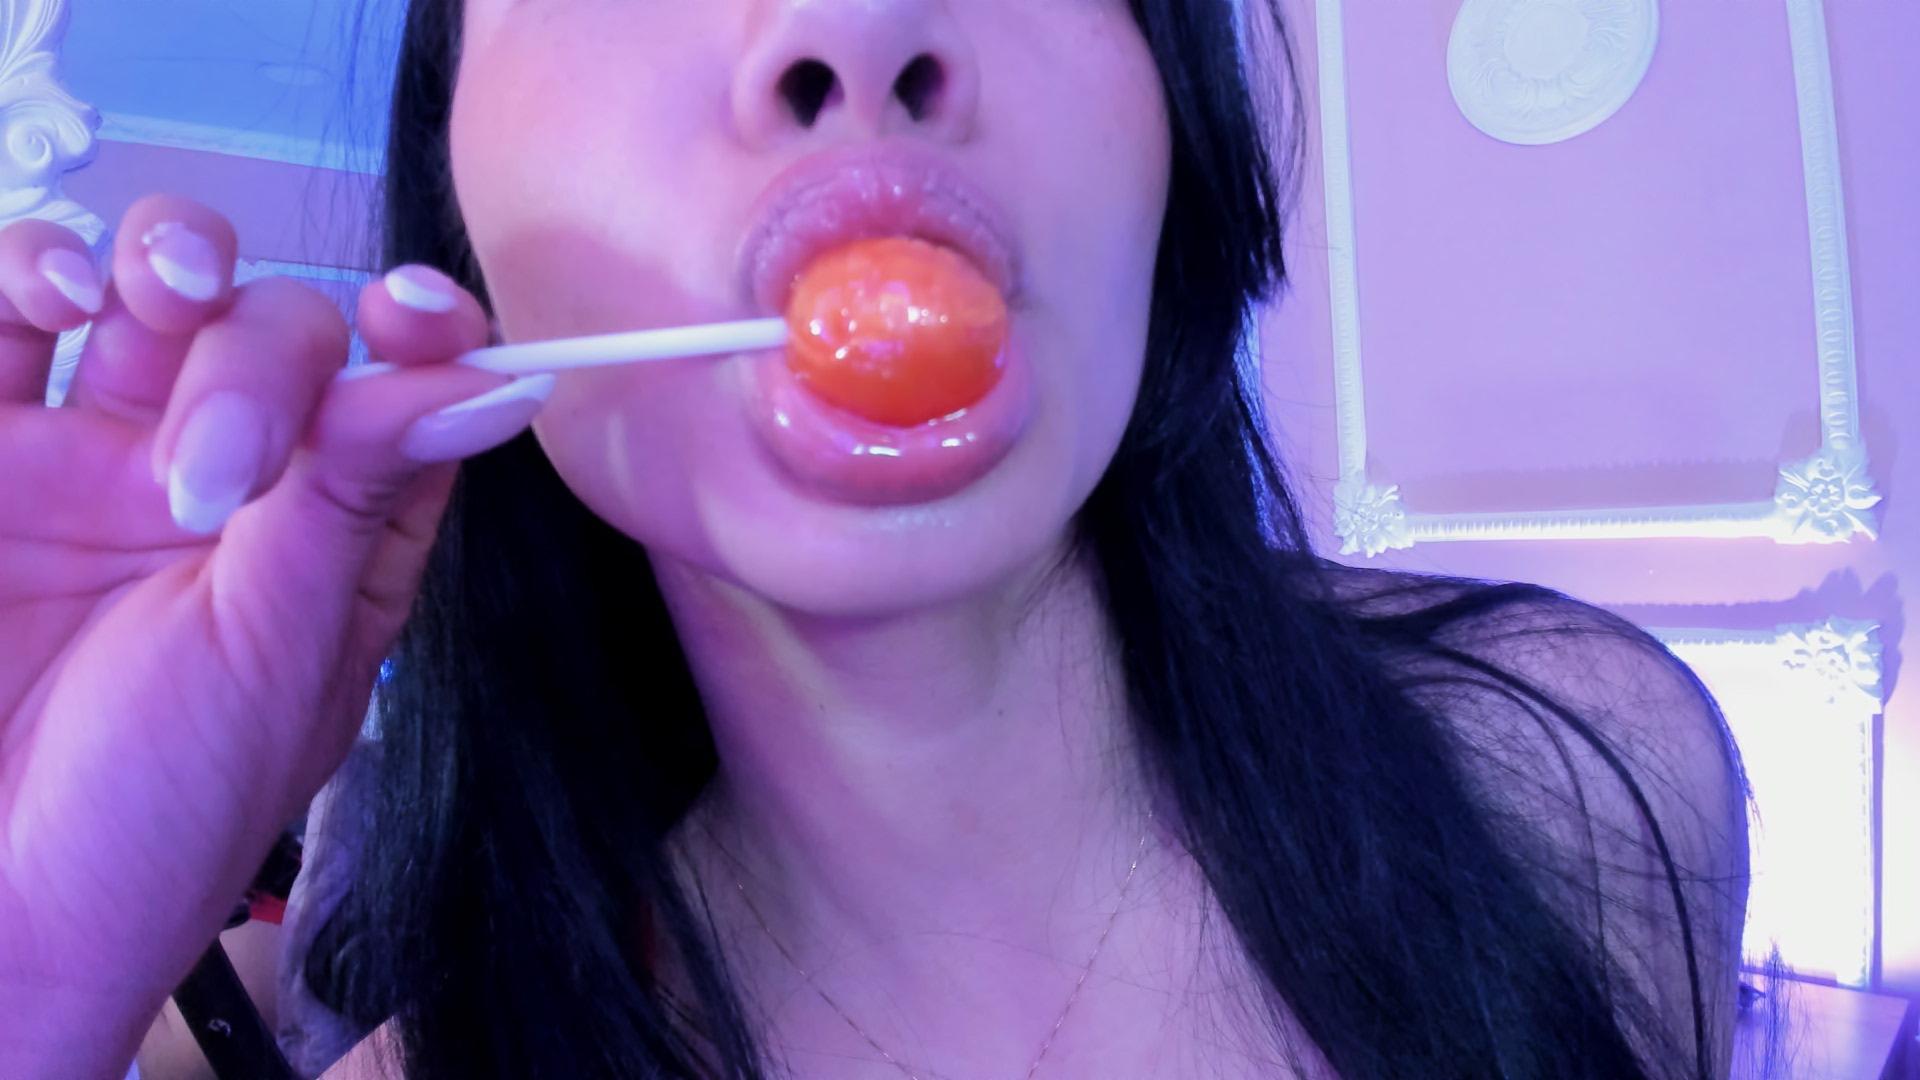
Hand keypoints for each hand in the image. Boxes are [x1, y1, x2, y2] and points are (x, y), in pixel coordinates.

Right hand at [0, 195, 544, 1075]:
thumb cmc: (155, 815)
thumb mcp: (278, 655)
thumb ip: (361, 499)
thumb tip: (499, 386)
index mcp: (329, 540)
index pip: (402, 396)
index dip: (426, 333)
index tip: (417, 312)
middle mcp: (225, 483)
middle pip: (278, 332)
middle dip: (260, 360)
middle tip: (217, 473)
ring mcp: (95, 460)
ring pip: (152, 292)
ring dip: (165, 258)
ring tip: (147, 295)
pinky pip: (10, 317)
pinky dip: (35, 272)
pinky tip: (59, 293)